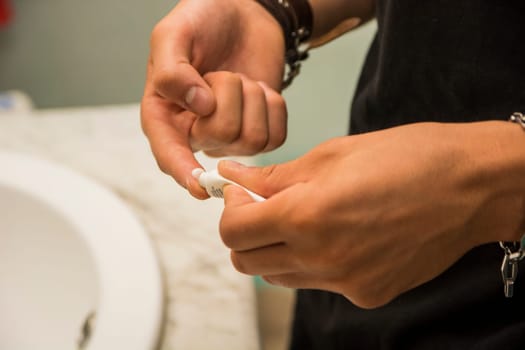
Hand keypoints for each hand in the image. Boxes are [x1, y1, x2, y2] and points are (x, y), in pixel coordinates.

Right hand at [140, 0, 286, 197]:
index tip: (198, 187)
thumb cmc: (203, 21)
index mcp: (164, 114)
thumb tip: (199, 108)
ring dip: (251, 96)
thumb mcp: (173, 34)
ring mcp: (229, 136)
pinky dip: (273, 106)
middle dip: (229, 92)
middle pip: (222, 135)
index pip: (169, 154)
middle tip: (218, 72)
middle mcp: (195, 132)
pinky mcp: (259, 132)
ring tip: (238, 78)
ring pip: (252, 138)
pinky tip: (257, 89)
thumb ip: (172, 70)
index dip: (183, 172)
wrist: (244, 13)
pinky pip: (276, 136)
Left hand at [219, 121, 524, 307]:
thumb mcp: (332, 155)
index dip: (230, 209)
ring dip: (276, 247)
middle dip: (245, 231)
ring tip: (303, 216)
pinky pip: (319, 283)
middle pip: (247, 261)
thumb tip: (234, 176)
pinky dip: (314, 261)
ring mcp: (345, 282)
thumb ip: (275, 176)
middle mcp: (321, 258)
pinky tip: (339, 234)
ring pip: (279, 275)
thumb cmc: (408, 157)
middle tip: (264, 204)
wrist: (472, 186)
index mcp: (307, 216)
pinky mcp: (367, 294)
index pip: (233, 231)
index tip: (241, 192)